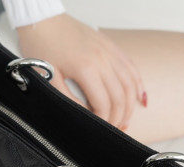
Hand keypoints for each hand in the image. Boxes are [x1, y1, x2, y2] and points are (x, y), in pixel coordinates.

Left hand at [16, 14, 145, 129]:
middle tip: (113, 130)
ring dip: (130, 105)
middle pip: (120, 97)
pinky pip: (131, 68)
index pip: (103, 104)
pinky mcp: (111, 46)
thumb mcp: (48, 78)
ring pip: (130, 84)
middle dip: (118, 118)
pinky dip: (138, 84)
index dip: (103, 121)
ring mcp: (109, 52)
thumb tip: (83, 115)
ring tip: (126, 120)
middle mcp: (102, 60)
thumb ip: (67, 99)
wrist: (43, 18)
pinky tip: (141, 97)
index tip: (98, 129)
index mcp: (86, 69)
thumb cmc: (42, 45)